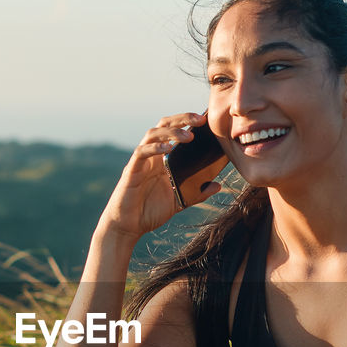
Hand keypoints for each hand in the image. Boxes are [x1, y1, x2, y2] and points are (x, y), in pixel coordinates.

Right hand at [98, 111, 222, 240]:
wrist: (129, 226)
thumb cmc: (149, 212)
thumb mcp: (179, 202)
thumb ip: (197, 193)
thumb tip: (218, 186)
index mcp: (162, 159)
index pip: (173, 131)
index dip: (186, 122)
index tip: (204, 120)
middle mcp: (151, 155)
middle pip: (163, 126)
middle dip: (181, 119)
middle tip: (200, 119)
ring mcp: (140, 161)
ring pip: (152, 134)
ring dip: (171, 132)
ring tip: (188, 136)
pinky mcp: (132, 170)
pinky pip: (142, 152)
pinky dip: (154, 147)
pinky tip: (168, 149)